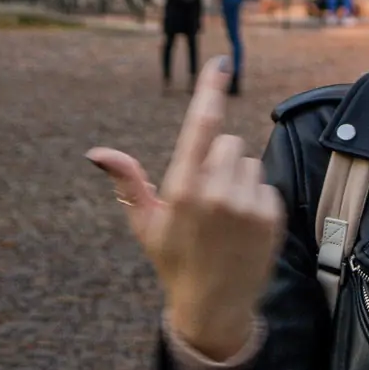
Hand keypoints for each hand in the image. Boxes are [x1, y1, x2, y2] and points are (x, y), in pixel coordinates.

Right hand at [87, 55, 285, 359]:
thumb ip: (127, 181)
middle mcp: (216, 193)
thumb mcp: (145, 223)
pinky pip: (265, 183)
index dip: (210, 89)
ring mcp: (246, 205)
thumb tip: (97, 152)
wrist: (214, 307)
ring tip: (224, 214)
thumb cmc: (173, 259)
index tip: (220, 61)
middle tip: (205, 195)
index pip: (200, 125)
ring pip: (247, 160)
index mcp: (182, 189)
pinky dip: (255, 197)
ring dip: (237, 177)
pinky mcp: (271, 216)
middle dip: (217, 159)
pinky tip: (242, 226)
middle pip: (227, 141)